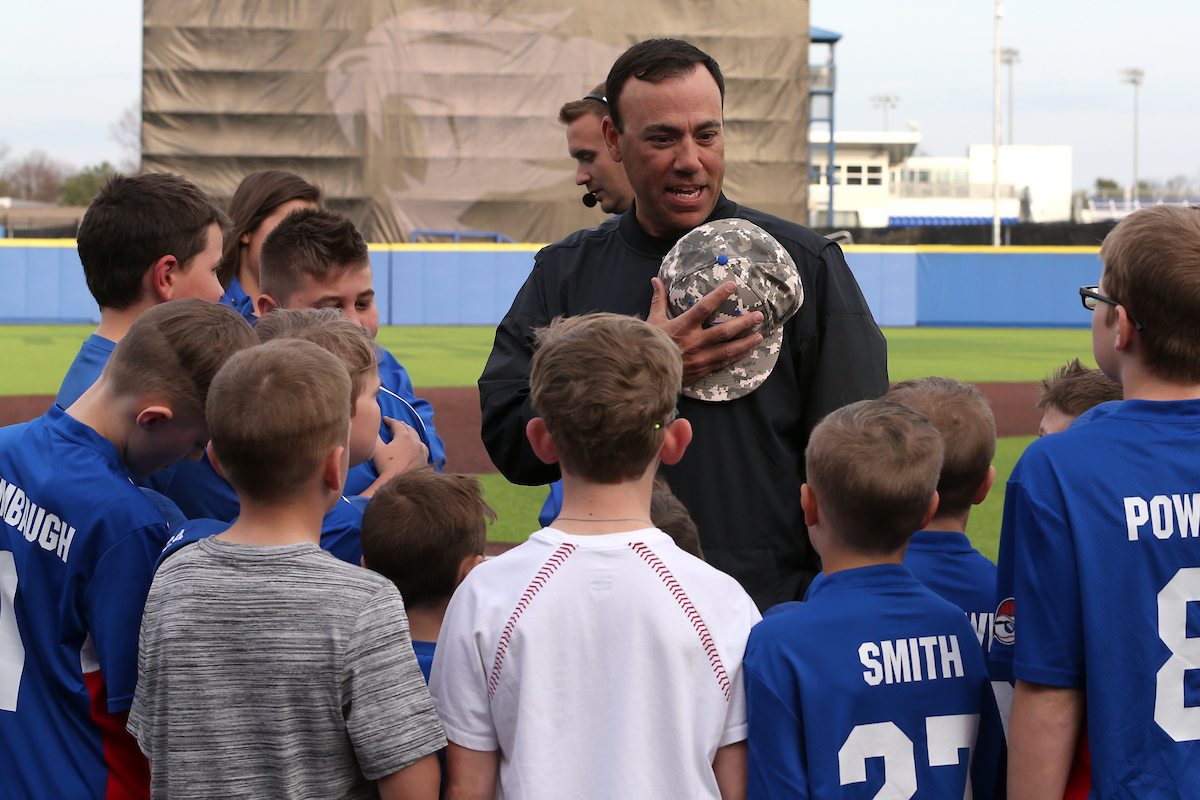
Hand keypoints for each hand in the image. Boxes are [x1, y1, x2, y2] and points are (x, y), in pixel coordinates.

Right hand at [371, 417, 428, 480]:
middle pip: (409, 429)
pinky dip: (417, 445)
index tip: (384, 419)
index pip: (397, 424)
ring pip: (417, 438)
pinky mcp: (425, 461)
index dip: (389, 421)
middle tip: (396, 424)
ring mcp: (422, 451)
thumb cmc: (387, 466)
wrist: (401, 484)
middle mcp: (416, 442)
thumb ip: (374, 438)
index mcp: (404, 436)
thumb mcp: (377, 450)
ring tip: (407, 433)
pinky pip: (422, 449)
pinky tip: (416, 449)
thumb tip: (371, 429)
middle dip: (401, 425)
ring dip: (411, 434)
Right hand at [647, 277, 763, 386]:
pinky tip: (748, 350)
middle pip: (724, 330)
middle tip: (758, 315)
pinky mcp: (702, 369)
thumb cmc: (651, 345)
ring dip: (746, 341)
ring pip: (728, 349)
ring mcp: (700, 357)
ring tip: (759, 334)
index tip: (732, 285)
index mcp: (682, 327)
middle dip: (743, 322)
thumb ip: (659, 301)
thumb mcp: (653, 322)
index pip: (704, 307)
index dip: (719, 295)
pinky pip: (724, 362)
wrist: (647, 374)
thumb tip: (656, 281)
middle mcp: (694, 342)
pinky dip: (738, 356)